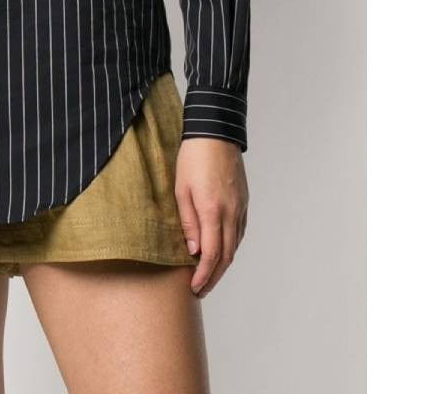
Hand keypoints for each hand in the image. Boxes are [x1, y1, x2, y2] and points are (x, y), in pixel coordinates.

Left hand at [174, 138, 248, 297]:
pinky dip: (230, 248)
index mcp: (213, 211)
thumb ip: (188, 222)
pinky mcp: (244, 202)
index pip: (211, 254)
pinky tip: (221, 252)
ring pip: (235, 246)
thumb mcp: (181, 189)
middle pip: (226, 256)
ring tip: (208, 276)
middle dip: (213, 277)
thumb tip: (194, 251)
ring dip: (223, 265)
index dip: (204, 275)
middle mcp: (231, 214)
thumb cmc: (193, 158)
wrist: (216, 134)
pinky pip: (239, 232)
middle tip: (200, 290)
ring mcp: (240, 208)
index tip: (195, 288)